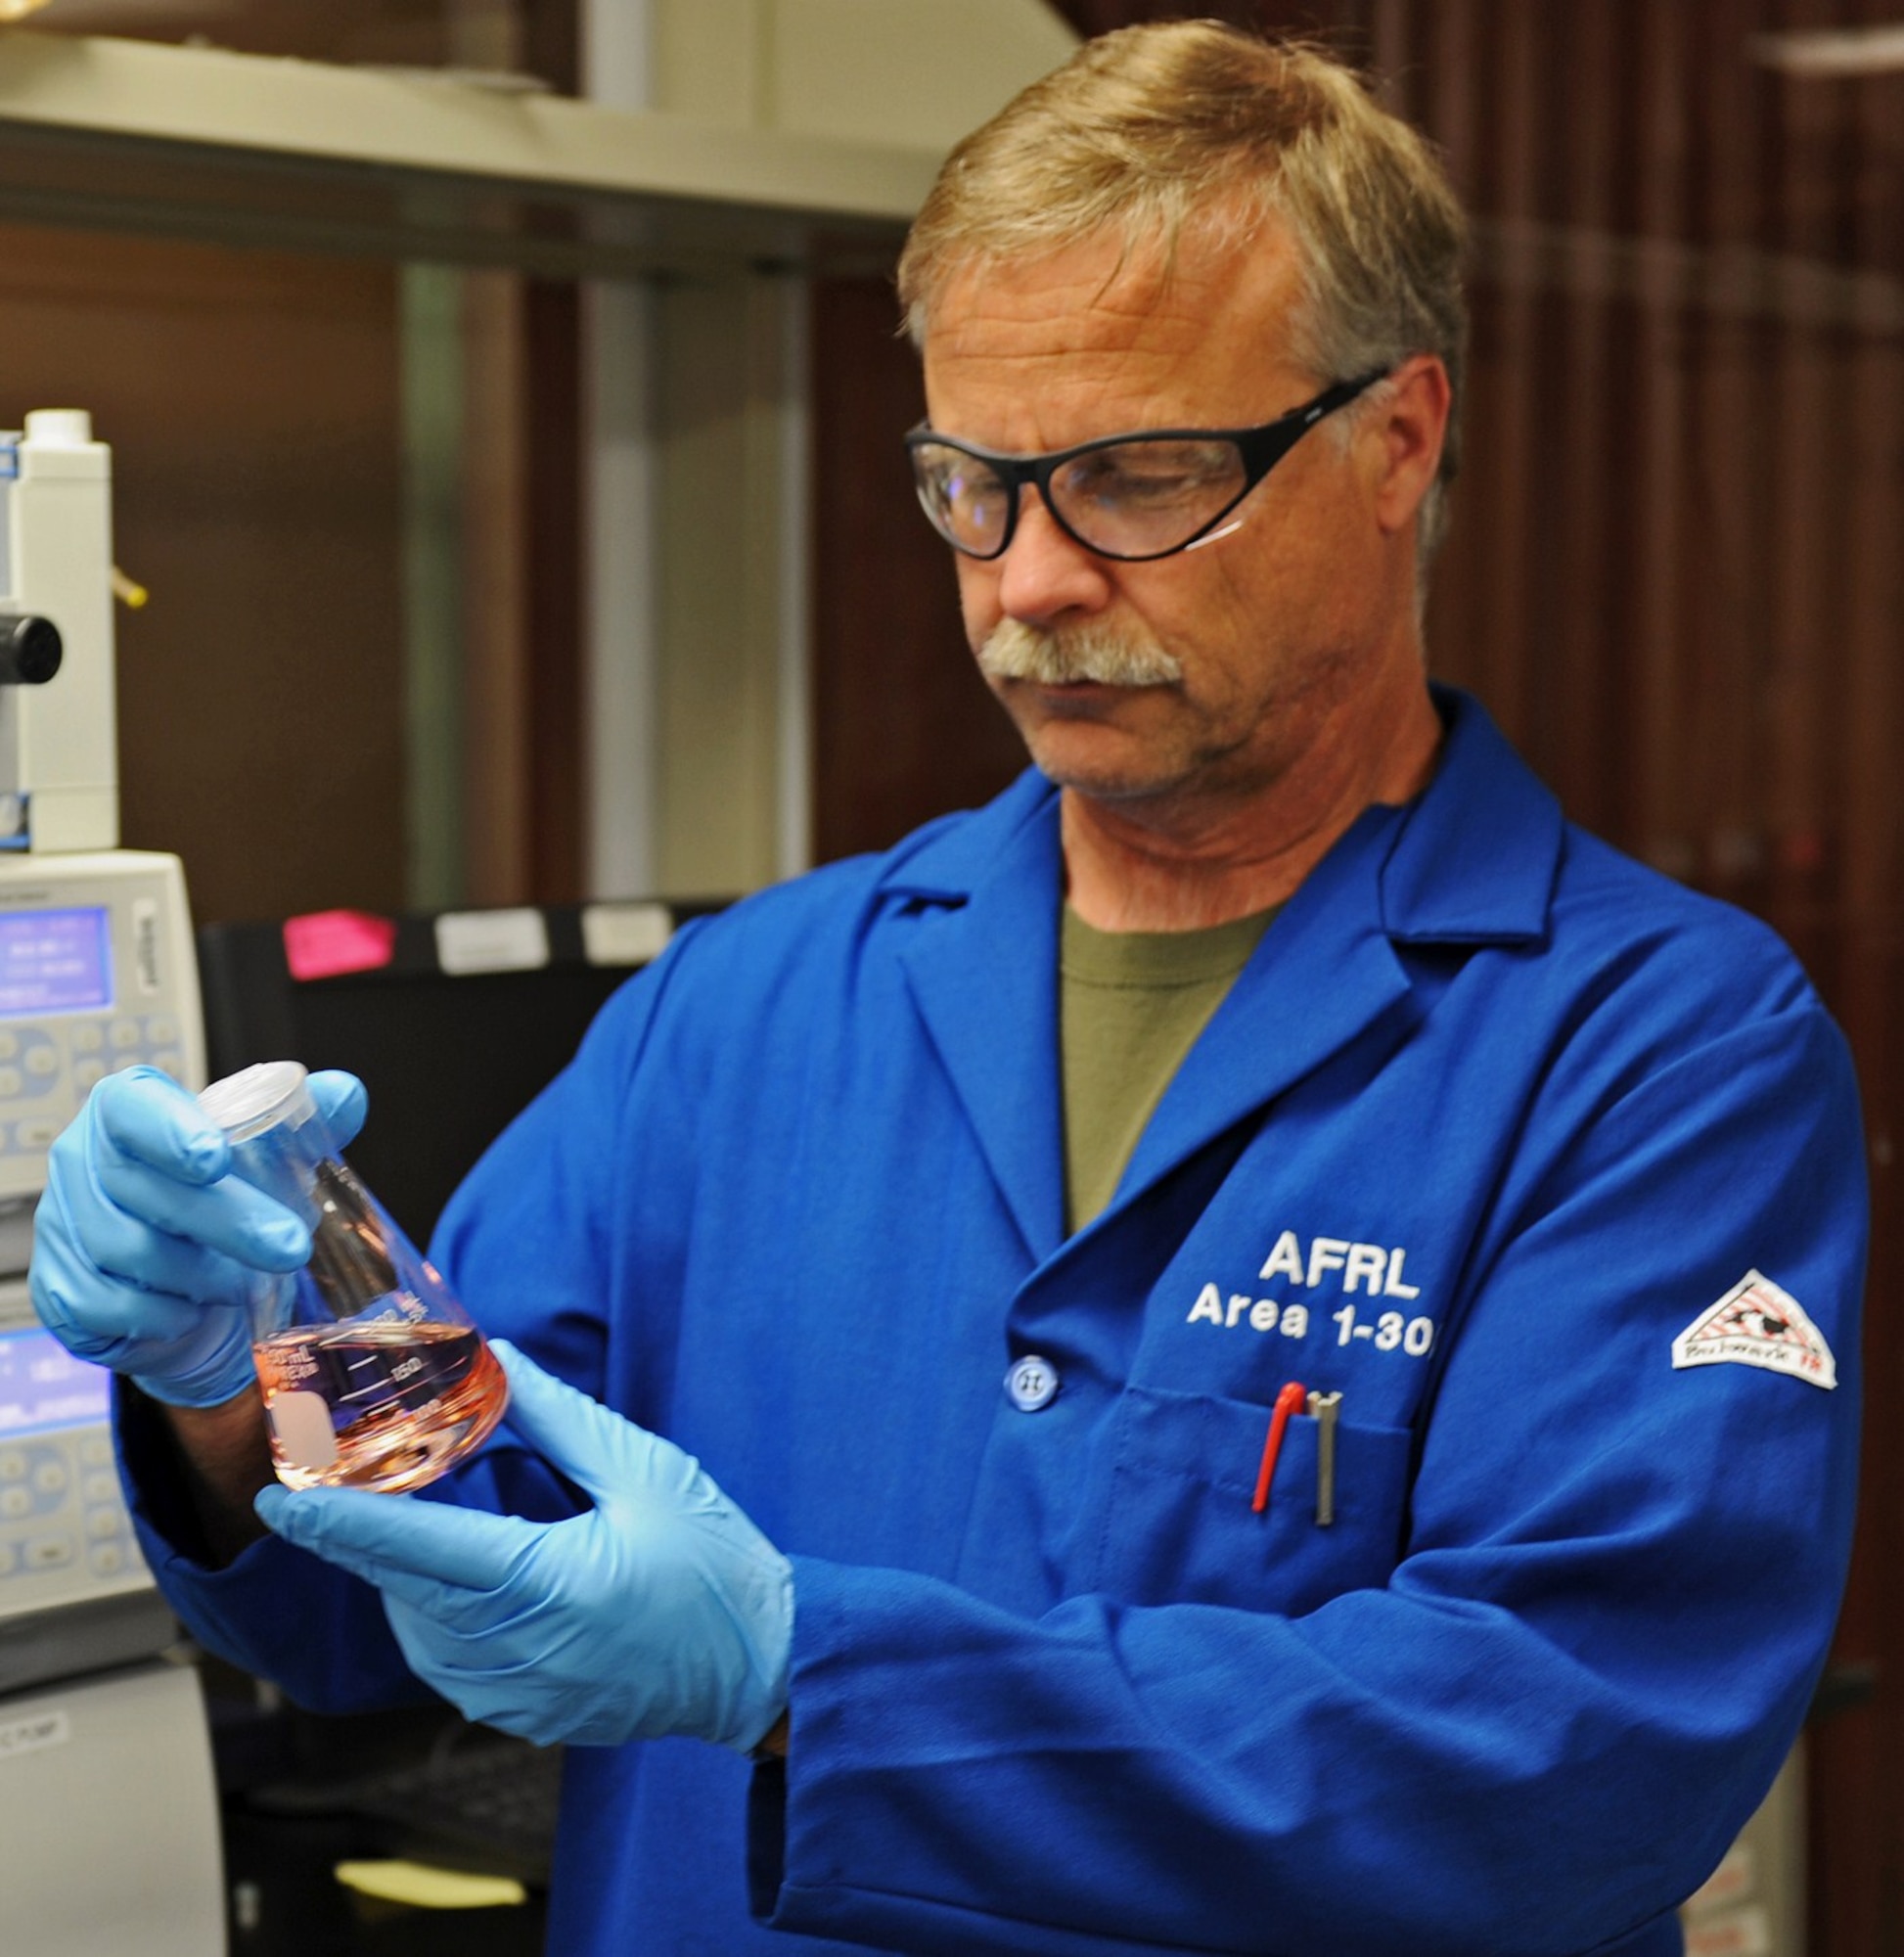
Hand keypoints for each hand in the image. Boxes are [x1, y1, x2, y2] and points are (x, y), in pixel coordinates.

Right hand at [30, 1065, 367, 1406]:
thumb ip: (309, 1120)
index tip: (216, 1158)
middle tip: (291, 1246)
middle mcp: (83, 1162)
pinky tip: (195, 1310)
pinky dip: (163, 1313)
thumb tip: (345, 1094)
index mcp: (128, 1112)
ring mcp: (62, 1226)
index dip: (170, 1130)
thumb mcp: (268, 1159)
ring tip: (247, 1283)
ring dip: (200, 1272)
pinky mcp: (59, 1289)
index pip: (132, 1108)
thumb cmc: (221, 1204)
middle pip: (142, 1188)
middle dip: (227, 1221)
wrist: (190, 1288)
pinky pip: (106, 1304)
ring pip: (127, 1250)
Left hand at [254, 1341, 794, 1752]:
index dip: (340, 1523)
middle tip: (338, 1478)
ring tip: (426, 1511)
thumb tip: (495, 1356)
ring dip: (407, 1569)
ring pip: (417, 1624)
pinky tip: (471, 1567)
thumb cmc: (716, 1565)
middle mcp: (514, 1653)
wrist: (762, 1665)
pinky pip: (448, 1655)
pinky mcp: (518, 1714)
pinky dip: (440, 1606)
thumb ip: (558, 1417)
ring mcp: (511, 1695)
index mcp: (545, 1586)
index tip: (281, 1497)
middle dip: (366, 1530)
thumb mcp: (645, 1470)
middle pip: (403, 1584)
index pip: (416, 1551)